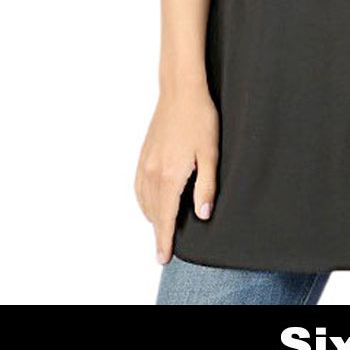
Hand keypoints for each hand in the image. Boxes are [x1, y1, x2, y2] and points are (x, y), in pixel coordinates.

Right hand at [135, 85, 219, 264]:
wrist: (181, 91)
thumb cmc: (200, 119)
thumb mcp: (210, 154)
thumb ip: (206, 187)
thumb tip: (203, 215)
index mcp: (169, 176)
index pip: (165, 217)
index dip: (165, 240)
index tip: (163, 258)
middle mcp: (152, 172)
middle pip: (153, 212)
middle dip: (159, 232)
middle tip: (166, 249)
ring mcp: (145, 163)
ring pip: (144, 201)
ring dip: (152, 217)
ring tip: (162, 230)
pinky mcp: (143, 154)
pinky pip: (138, 186)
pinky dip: (143, 200)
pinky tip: (150, 203)